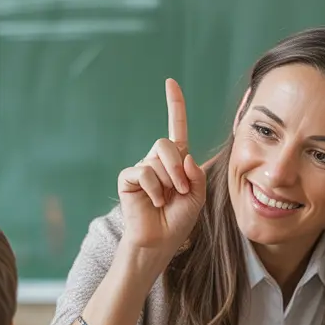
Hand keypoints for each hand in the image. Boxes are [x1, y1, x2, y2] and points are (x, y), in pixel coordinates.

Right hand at [117, 78, 206, 257]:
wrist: (160, 241)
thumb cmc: (178, 220)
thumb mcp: (196, 196)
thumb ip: (196, 175)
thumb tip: (186, 157)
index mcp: (176, 161)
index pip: (176, 127)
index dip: (174, 105)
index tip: (170, 83)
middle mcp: (157, 161)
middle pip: (167, 144)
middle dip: (178, 167)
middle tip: (181, 189)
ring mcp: (141, 169)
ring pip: (157, 159)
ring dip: (169, 181)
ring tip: (167, 199)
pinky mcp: (127, 179)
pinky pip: (143, 172)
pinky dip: (154, 188)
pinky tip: (155, 202)